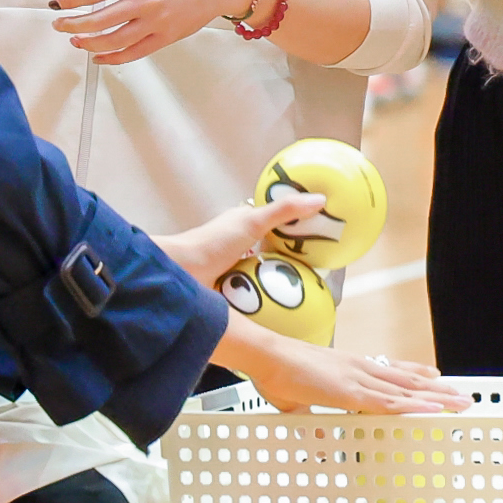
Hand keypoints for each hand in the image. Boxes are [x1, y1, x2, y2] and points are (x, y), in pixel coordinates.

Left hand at [53, 0, 257, 63]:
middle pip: (98, 19)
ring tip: (76, 40)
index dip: (69, 0)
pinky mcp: (166, 37)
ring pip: (112, 40)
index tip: (55, 3)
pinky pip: (133, 53)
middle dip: (73, 24)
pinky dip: (112, 58)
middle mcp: (145, 0)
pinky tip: (98, 56)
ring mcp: (156, 22)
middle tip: (60, 24)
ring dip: (88, 42)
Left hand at [155, 193, 326, 288]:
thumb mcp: (253, 221)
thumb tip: (321, 199)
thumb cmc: (213, 243)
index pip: (276, 219)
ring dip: (282, 277)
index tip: (321, 229)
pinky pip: (258, 290)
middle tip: (320, 263)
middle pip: (274, 246)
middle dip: (293, 253)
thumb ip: (285, 211)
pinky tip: (287, 303)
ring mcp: (236, 266)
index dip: (296, 222)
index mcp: (244, 222)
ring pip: (266, 269)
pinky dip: (271, 295)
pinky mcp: (233, 288)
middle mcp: (240, 243)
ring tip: (308, 287)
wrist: (181, 275)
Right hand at [230, 324, 469, 414]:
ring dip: (436, 398)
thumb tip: (314, 430)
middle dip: (437, 390)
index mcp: (350, 368)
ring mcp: (360, 379)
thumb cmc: (276, 373)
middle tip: (461, 396)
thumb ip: (310, 416)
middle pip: (408, 381)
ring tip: (460, 403)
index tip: (435, 376)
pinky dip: (414, 407)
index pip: (391, 370)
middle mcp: (362, 369)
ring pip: (407, 392)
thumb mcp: (297, 401)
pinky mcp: (352, 392)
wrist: (267, 356)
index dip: (416, 375)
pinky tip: (434, 410)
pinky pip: (390, 403)